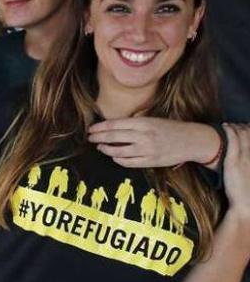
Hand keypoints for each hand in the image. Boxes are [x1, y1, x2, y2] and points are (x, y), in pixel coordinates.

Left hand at [88, 118, 219, 167]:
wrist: (192, 140)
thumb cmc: (170, 128)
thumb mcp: (153, 119)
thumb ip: (135, 121)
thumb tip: (113, 124)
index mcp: (143, 123)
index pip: (115, 125)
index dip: (100, 127)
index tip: (91, 129)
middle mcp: (144, 136)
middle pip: (113, 137)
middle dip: (98, 137)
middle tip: (90, 138)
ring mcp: (147, 150)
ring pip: (119, 152)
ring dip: (106, 149)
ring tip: (100, 147)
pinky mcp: (151, 161)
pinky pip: (129, 162)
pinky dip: (119, 159)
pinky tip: (114, 156)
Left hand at [223, 124, 249, 218]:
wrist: (246, 205)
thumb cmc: (247, 195)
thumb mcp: (248, 177)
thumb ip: (246, 168)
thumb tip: (243, 166)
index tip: (248, 127)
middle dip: (245, 128)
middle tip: (239, 124)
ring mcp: (244, 158)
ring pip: (242, 136)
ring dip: (237, 127)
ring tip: (230, 124)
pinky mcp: (233, 162)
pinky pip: (232, 142)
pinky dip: (229, 132)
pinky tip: (225, 126)